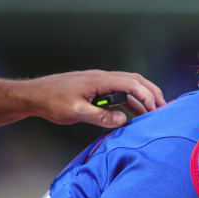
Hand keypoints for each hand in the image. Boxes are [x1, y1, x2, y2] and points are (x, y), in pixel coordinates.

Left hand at [26, 70, 165, 127]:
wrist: (33, 95)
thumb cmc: (51, 101)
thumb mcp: (75, 111)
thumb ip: (100, 116)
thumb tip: (124, 119)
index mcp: (100, 80)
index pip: (132, 84)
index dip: (147, 96)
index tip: (156, 110)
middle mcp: (103, 78)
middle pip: (136, 81)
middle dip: (152, 93)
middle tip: (164, 108)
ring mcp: (101, 83)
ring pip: (130, 85)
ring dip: (144, 97)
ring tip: (155, 112)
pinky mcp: (98, 90)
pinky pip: (121, 93)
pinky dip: (133, 101)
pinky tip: (136, 113)